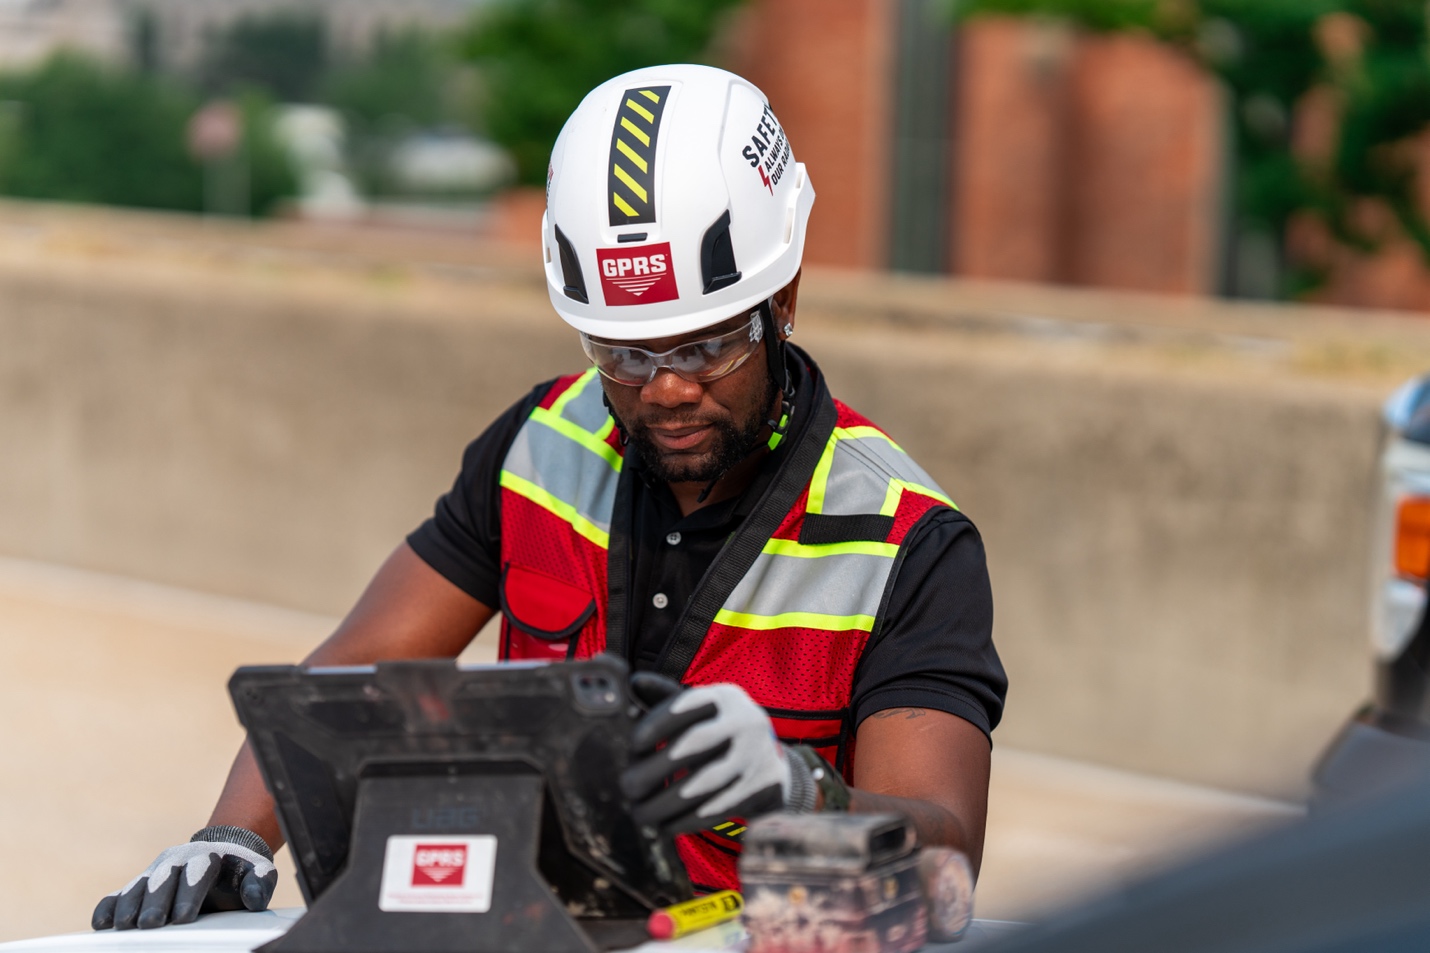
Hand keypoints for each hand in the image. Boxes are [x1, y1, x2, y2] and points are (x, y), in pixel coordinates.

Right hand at [92, 827, 276, 929]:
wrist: (221, 854)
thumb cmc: (238, 872)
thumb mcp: (257, 872)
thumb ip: (259, 883)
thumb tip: (254, 899)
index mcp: (206, 857)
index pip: (196, 873)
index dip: (188, 895)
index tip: (183, 918)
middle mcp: (176, 861)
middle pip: (162, 879)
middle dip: (154, 902)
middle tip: (148, 925)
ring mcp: (154, 872)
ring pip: (138, 885)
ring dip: (129, 906)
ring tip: (123, 927)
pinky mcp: (139, 884)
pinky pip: (118, 893)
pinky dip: (109, 906)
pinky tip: (102, 924)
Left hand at [621, 676, 794, 832]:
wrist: (773, 763)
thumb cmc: (721, 733)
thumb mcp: (702, 710)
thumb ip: (667, 697)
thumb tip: (634, 683)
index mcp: (726, 698)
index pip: (689, 703)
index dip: (658, 722)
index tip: (634, 744)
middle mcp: (745, 721)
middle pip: (695, 743)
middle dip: (654, 769)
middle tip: (628, 787)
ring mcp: (756, 755)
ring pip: (705, 782)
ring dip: (666, 803)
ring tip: (642, 814)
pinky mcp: (762, 787)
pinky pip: (719, 807)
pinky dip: (688, 820)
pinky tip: (667, 826)